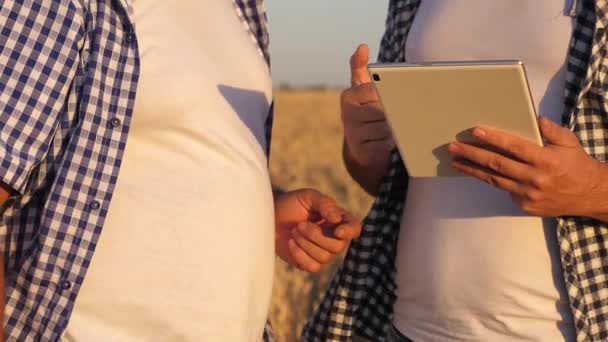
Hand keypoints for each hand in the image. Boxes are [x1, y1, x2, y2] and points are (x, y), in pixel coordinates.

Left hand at [274, 189, 360, 272]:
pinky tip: (291, 243)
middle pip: (338, 246)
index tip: (338, 231)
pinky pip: (313, 266)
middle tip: (299, 225)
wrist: (271, 216)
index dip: (349, 232)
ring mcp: (322, 252)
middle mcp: (334, 238)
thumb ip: (324, 204)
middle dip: (316, 236)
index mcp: (339, 220)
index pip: (354, 228)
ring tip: (294, 231)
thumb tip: (337, 219)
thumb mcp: (308, 197)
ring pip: (325, 257)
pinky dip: (300, 255)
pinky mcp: (309, 262)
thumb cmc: (291, 204)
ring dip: (306, 244)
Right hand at [342, 44, 393, 166]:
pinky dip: (395, 143)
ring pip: (389, 126)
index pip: (377, 91)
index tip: (388, 100)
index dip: (388, 96)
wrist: (363, 151)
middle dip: (395, 112)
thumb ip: (360, 69)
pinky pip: (389, 144)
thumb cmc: (368, 114)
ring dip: (398, 128)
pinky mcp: (364, 153)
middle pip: (385, 109)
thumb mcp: (363, 92)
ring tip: (394, 130)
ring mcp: (354, 135)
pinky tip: (392, 143)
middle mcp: (347, 116)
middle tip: (397, 115)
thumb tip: (362, 46)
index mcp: (349, 97)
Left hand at [448, 117, 607, 217]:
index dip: (493, 139)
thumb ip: (551, 130)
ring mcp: (528, 194)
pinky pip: (504, 190)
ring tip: (455, 161)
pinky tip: (476, 171)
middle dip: (472, 154)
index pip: (514, 147)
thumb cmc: (577, 164)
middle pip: (497, 164)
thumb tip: (533, 118)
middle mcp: (535, 178)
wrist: (591, 195)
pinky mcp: (525, 205)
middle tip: (454, 147)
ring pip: (494, 179)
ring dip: (472, 169)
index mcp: (545, 160)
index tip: (475, 132)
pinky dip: (491, 180)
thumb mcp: (569, 142)